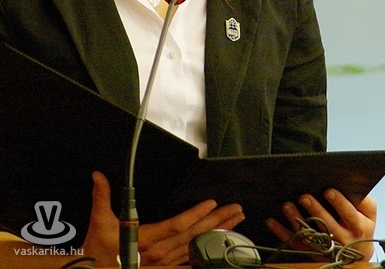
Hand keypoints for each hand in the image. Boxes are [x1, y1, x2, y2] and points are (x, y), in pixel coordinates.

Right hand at [83, 171, 244, 266]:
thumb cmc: (98, 250)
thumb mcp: (98, 221)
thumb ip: (102, 196)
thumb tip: (98, 176)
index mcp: (146, 239)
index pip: (177, 225)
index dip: (196, 214)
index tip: (212, 203)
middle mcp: (159, 253)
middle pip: (193, 236)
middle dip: (217, 221)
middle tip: (236, 210)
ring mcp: (163, 263)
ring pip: (196, 247)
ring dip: (216, 234)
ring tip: (234, 222)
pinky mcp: (164, 268)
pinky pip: (190, 260)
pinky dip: (206, 251)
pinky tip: (219, 246)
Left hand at [266, 189, 376, 260]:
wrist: (355, 253)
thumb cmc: (359, 224)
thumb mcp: (368, 213)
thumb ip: (363, 199)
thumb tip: (351, 184)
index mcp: (358, 227)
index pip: (349, 215)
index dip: (339, 203)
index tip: (328, 191)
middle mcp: (343, 239)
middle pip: (328, 226)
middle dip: (315, 210)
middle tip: (304, 196)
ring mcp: (326, 248)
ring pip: (310, 235)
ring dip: (296, 220)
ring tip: (287, 206)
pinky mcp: (311, 252)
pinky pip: (295, 243)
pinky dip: (281, 232)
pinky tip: (272, 221)